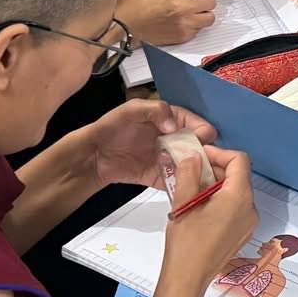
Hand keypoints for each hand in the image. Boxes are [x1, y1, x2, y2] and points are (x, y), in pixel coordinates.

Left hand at [79, 100, 217, 189]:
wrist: (93, 155)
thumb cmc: (111, 128)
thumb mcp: (130, 111)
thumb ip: (155, 110)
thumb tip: (174, 126)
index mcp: (171, 120)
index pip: (198, 124)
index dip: (202, 132)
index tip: (199, 140)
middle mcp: (174, 140)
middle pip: (200, 147)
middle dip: (204, 154)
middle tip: (198, 161)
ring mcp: (169, 160)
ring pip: (193, 166)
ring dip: (197, 171)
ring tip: (195, 176)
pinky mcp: (161, 177)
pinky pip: (177, 182)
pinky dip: (183, 185)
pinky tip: (185, 186)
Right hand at [118, 0, 217, 45]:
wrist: (126, 23)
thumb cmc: (137, 1)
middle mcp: (186, 5)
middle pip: (212, 2)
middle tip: (195, 0)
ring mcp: (186, 22)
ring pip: (209, 18)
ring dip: (202, 14)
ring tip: (192, 12)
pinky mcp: (183, 36)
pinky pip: (198, 30)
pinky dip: (193, 26)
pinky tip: (182, 22)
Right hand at [157, 146, 257, 296]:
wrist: (188, 279)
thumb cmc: (185, 243)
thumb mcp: (183, 203)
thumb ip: (189, 174)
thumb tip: (193, 157)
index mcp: (239, 198)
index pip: (239, 160)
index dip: (219, 153)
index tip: (199, 156)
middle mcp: (251, 208)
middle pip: (239, 176)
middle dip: (216, 169)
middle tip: (191, 171)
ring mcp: (249, 223)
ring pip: (237, 192)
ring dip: (217, 184)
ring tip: (192, 189)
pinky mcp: (243, 233)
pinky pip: (236, 208)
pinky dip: (221, 200)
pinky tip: (200, 207)